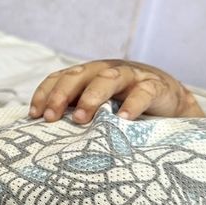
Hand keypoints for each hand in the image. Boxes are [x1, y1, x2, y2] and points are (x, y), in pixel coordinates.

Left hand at [29, 59, 204, 123]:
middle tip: (51, 117)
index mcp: (88, 75)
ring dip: (91, 97)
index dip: (46, 93)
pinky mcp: (155, 86)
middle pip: (79, 75)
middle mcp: (106, 71)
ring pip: (108, 79)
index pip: (60, 77)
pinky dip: (133, 104)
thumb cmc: (126, 106)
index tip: (34, 114)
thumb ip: (76, 112)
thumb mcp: (99, 107)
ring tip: (81, 118)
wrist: (171, 102)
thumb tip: (43, 133)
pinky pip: (143, 92)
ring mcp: (131, 76)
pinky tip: (123, 120)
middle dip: (61, 95)